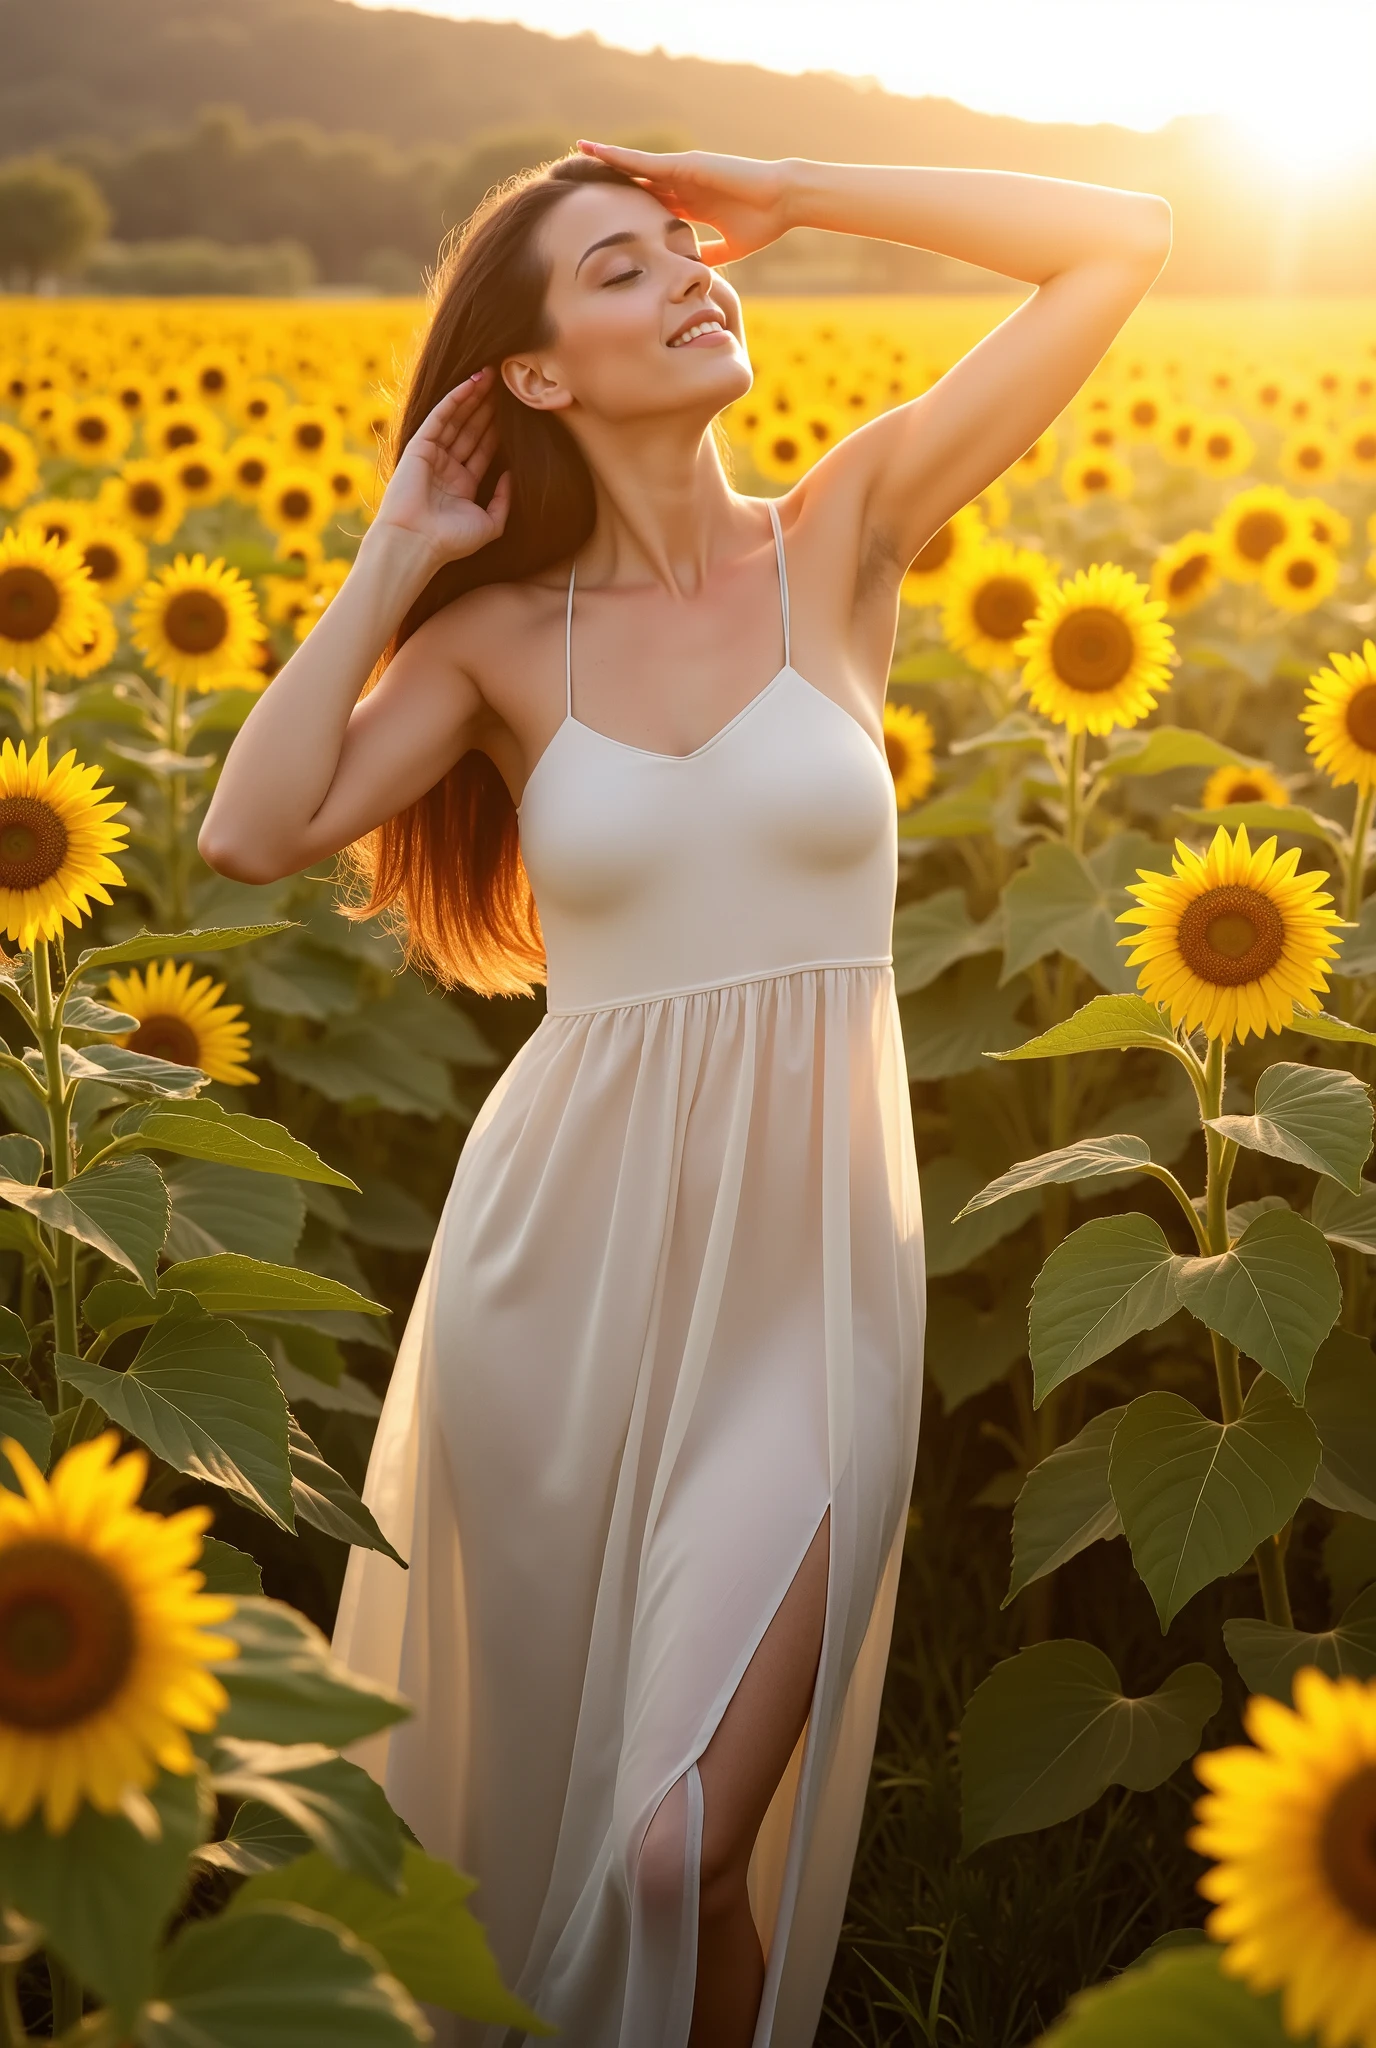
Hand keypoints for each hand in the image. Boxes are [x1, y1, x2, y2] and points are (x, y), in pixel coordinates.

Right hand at [371, 368, 511, 566]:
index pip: (482, 449)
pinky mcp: (419, 446)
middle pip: (471, 429)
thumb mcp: (489, 525)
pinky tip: (472, 382)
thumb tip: (512, 476)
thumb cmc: (451, 541)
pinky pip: (440, 416)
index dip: (496, 428)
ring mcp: (432, 456)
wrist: (416, 543)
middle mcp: (446, 468)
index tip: (514, 410)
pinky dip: (455, 399)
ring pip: (457, 419)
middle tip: (504, 383)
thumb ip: (503, 501)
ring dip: (474, 396)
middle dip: (487, 407)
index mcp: (461, 485)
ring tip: (492, 375)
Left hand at [576, 140, 791, 264]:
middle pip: (637, 181)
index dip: (625, 208)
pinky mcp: (685, 164)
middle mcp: (681, 185)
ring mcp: (682, 172)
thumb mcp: (728, 248)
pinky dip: (619, 156)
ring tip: (578, 151)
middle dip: (610, 181)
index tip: (601, 214)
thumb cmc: (763, 223)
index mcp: (689, 205)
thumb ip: (708, 255)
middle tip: (578, 178)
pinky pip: (644, 161)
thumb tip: (693, 273)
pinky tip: (596, 150)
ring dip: (606, 159)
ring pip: (635, 165)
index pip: (649, 205)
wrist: (783, 202)